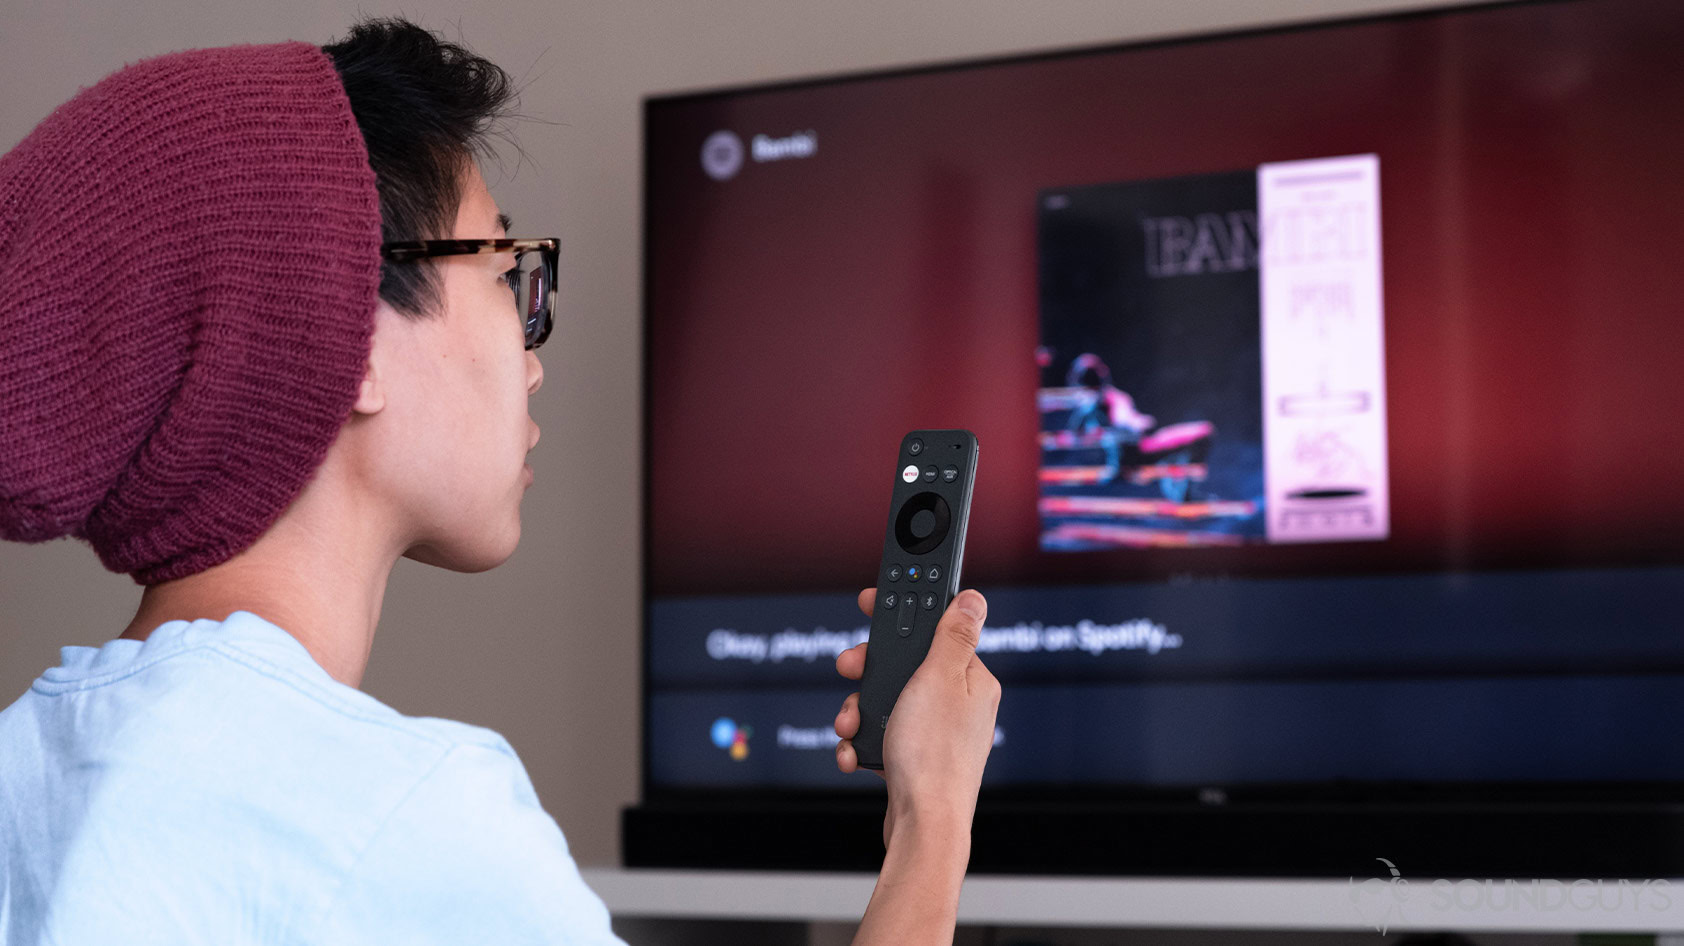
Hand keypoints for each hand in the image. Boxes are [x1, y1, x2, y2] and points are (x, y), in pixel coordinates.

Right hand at [834, 587, 999, 850]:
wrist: (922, 826)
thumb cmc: (934, 755)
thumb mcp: (939, 678)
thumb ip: (953, 635)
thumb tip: (973, 599)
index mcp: (970, 678)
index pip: (935, 630)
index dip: (902, 614)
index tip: (872, 600)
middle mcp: (957, 704)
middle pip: (903, 666)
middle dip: (869, 671)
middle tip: (850, 668)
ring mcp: (935, 733)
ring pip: (886, 702)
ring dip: (858, 711)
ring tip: (850, 725)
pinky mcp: (915, 759)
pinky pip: (881, 736)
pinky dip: (862, 742)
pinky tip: (855, 753)